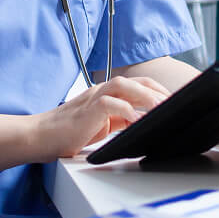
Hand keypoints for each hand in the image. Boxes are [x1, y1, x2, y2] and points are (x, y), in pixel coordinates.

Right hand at [36, 76, 170, 158]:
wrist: (42, 136)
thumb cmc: (70, 132)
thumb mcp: (104, 126)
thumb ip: (123, 121)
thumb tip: (146, 123)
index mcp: (107, 94)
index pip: (138, 85)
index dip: (158, 91)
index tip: (176, 101)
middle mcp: (102, 91)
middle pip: (136, 81)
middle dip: (158, 91)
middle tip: (176, 104)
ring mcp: (94, 97)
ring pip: (124, 85)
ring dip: (145, 95)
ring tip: (161, 108)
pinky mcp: (88, 109)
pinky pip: (110, 103)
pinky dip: (126, 110)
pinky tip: (137, 120)